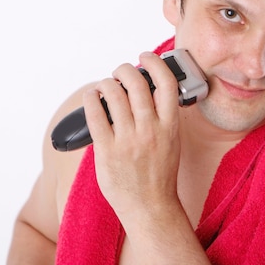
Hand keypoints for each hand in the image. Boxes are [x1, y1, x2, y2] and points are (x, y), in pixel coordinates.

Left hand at [84, 51, 181, 219]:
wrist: (151, 207)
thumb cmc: (161, 173)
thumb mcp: (172, 140)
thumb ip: (162, 116)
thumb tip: (147, 89)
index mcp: (170, 126)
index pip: (167, 82)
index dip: (155, 63)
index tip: (146, 57)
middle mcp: (150, 130)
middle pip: (136, 82)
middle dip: (125, 69)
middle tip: (121, 71)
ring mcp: (128, 140)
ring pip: (114, 94)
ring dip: (108, 83)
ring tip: (107, 85)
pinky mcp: (107, 151)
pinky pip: (95, 115)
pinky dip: (91, 99)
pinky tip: (92, 97)